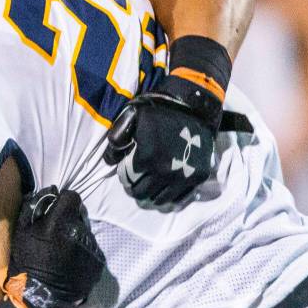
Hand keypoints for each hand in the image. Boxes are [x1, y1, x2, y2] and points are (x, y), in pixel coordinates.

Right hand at [2, 187, 104, 307]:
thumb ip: (33, 208)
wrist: (42, 298)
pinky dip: (82, 253)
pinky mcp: (98, 262)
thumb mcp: (22, 233)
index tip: (56, 210)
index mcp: (59, 222)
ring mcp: (90, 247)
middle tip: (56, 235)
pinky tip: (71, 263)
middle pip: (79, 215)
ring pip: (85, 232)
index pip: (72, 197)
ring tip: (63, 252)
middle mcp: (79, 231)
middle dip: (68, 220)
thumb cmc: (27, 264)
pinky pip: (91, 249)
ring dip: (76, 237)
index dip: (63, 201)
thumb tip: (48, 192)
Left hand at [104, 76, 220, 205]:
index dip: (124, 176)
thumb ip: (117, 137)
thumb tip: (109, 160)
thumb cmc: (158, 112)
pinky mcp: (198, 178)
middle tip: (136, 181)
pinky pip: (179, 198)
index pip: (127, 179)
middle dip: (135, 188)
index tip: (126, 172)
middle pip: (142, 193)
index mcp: (146, 157)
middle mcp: (164, 171)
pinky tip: (165, 190)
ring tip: (150, 186)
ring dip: (152, 195)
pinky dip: (170, 197)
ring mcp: (183, 176)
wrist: (193, 108)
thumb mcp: (132, 117)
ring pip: (159, 199)